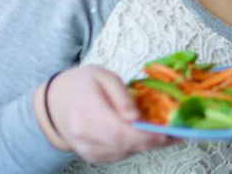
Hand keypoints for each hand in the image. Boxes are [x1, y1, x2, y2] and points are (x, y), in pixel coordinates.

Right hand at [43, 65, 175, 161]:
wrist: (54, 101)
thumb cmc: (82, 83)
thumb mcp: (103, 76)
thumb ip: (122, 96)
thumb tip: (137, 117)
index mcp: (87, 111)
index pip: (120, 131)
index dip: (147, 135)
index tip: (169, 132)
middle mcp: (84, 134)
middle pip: (124, 145)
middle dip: (154, 141)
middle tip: (177, 134)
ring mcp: (85, 147)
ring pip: (124, 152)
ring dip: (147, 145)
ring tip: (167, 134)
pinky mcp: (90, 155)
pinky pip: (118, 155)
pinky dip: (135, 148)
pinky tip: (146, 137)